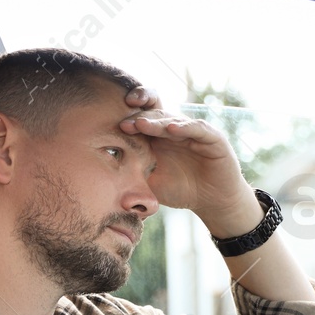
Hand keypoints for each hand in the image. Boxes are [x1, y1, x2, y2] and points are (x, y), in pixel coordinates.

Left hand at [117, 87, 261, 234]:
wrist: (212, 202)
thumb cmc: (181, 190)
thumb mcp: (152, 182)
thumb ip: (133, 173)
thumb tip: (102, 172)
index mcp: (158, 136)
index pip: (143, 117)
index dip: (130, 115)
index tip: (113, 122)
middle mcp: (174, 129)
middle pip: (155, 112)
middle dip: (139, 116)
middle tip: (124, 123)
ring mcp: (193, 132)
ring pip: (172, 119)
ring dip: (156, 121)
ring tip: (141, 124)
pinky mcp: (212, 138)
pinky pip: (197, 129)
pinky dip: (184, 127)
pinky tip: (171, 129)